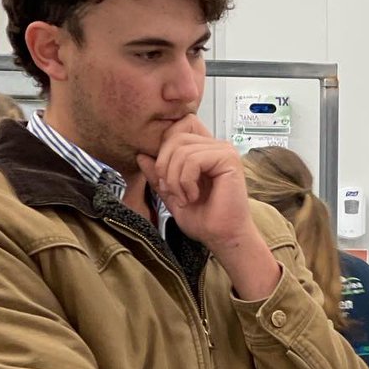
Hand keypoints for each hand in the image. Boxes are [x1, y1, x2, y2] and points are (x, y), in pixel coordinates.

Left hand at [137, 117, 277, 299]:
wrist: (222, 238)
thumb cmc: (204, 220)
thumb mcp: (172, 195)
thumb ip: (158, 175)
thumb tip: (141, 155)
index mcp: (204, 151)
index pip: (177, 129)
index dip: (163, 149)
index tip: (164, 178)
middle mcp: (215, 147)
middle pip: (175, 137)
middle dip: (164, 165)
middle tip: (171, 192)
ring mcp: (223, 151)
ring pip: (181, 149)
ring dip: (175, 178)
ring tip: (184, 198)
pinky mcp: (228, 159)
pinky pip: (193, 159)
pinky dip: (186, 181)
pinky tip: (193, 196)